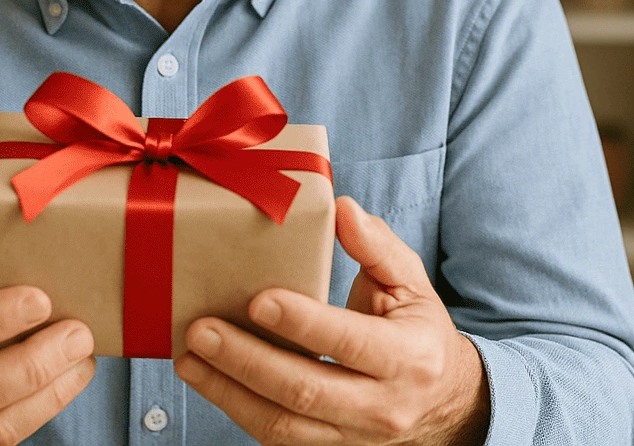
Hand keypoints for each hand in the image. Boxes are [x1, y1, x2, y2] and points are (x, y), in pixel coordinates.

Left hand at [174, 196, 488, 444]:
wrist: (444, 403)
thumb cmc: (417, 329)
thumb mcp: (411, 281)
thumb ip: (377, 245)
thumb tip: (342, 209)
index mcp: (407, 357)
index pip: (349, 341)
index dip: (302, 323)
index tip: (258, 300)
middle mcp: (382, 406)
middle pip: (305, 391)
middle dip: (246, 359)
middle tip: (201, 329)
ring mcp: (353, 438)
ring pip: (284, 426)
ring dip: (229, 392)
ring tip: (189, 358)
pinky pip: (278, 440)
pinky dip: (237, 410)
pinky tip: (208, 380)